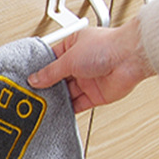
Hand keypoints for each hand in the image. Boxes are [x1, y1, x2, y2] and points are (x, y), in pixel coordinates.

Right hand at [28, 17, 154, 111]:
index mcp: (72, 46)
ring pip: (66, 93)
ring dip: (56, 99)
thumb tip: (35, 79)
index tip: (27, 80)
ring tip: (41, 106)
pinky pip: (78, 104)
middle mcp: (80, 63)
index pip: (50, 60)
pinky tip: (57, 112)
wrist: (132, 58)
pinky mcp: (95, 95)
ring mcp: (88, 79)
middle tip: (31, 96)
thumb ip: (51, 72)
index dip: (39, 70)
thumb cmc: (107, 46)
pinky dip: (68, 109)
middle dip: (46, 87)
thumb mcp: (69, 58)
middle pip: (57, 78)